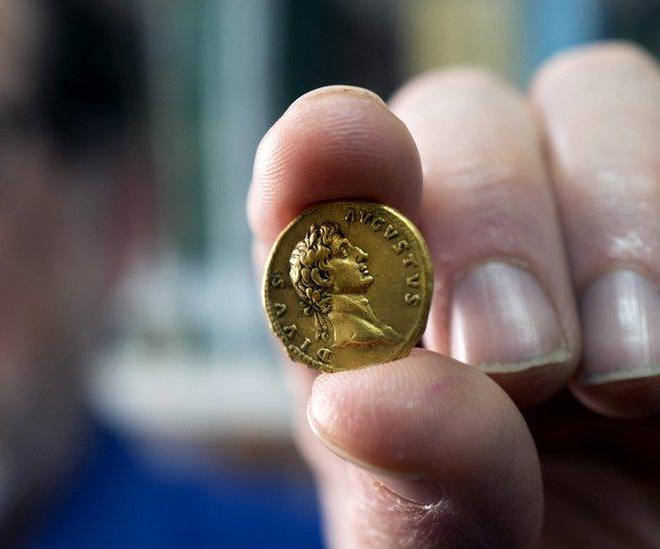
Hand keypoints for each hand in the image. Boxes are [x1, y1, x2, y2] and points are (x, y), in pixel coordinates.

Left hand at [247, 42, 659, 547]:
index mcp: (362, 321)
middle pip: (456, 118)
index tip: (332, 149)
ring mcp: (584, 235)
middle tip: (519, 361)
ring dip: (612, 220)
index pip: (313, 198)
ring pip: (587, 100)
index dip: (316, 160)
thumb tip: (365, 396)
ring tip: (626, 379)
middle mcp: (464, 255)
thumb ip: (409, 496)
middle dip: (485, 218)